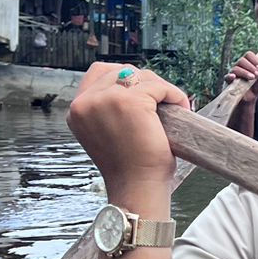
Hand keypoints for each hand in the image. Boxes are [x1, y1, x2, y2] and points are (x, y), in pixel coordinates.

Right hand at [66, 64, 189, 198]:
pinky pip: (159, 87)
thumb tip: (132, 81)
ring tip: (173, 106)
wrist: (138, 187)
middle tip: (162, 101)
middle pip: (122, 71)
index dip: (125, 79)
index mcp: (76, 110)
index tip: (143, 94)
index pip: (98, 73)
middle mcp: (85, 103)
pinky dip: (174, 95)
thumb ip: (106, 108)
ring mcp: (106, 100)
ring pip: (142, 77)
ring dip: (161, 89)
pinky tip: (181, 108)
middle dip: (146, 83)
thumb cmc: (129, 166)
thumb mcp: (106, 132)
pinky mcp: (130, 102)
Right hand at [226, 50, 257, 97]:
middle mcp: (239, 66)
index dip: (255, 60)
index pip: (249, 55)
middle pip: (241, 60)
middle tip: (257, 74)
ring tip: (252, 78)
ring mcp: (233, 73)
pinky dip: (230, 76)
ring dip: (245, 72)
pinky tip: (234, 77)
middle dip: (250, 67)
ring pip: (235, 68)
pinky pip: (227, 77)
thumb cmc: (256, 86)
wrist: (250, 99)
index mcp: (248, 63)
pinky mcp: (228, 82)